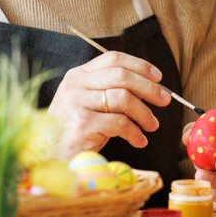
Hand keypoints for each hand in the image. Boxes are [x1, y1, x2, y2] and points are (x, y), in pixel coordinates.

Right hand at [47, 50, 170, 158]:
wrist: (50, 158)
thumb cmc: (75, 131)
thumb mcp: (91, 104)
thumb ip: (112, 90)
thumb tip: (151, 87)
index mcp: (78, 75)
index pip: (113, 59)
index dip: (139, 65)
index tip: (158, 77)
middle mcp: (75, 85)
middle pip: (122, 76)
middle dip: (149, 88)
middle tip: (165, 100)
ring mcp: (76, 103)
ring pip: (123, 98)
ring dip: (144, 113)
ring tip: (152, 125)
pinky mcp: (82, 125)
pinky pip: (120, 123)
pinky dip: (135, 132)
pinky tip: (139, 140)